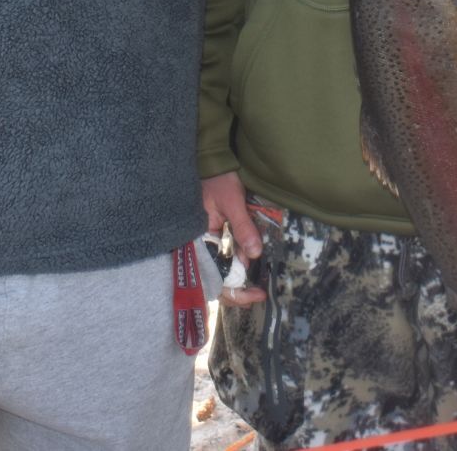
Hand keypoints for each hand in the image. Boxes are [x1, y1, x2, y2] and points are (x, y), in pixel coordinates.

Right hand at [202, 172, 265, 305]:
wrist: (212, 162)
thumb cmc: (218, 180)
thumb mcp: (232, 203)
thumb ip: (242, 228)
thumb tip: (255, 255)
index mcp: (197, 242)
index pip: (212, 278)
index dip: (234, 291)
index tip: (255, 294)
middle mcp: (198, 247)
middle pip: (214, 281)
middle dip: (237, 291)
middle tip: (259, 294)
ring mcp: (205, 243)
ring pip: (219, 271)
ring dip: (237, 279)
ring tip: (257, 287)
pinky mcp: (212, 236)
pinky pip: (222, 257)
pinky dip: (235, 264)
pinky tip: (248, 266)